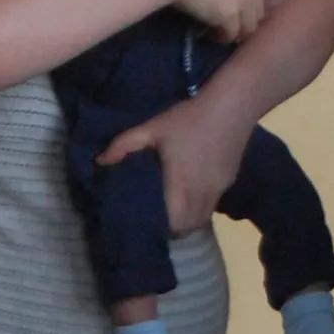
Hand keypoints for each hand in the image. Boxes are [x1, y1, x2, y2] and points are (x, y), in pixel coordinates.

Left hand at [96, 90, 256, 235]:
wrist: (233, 105)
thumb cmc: (189, 118)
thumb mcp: (152, 128)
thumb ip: (123, 145)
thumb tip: (100, 162)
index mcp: (182, 185)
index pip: (175, 224)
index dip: (161, 228)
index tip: (145, 222)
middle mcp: (203, 193)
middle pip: (189, 227)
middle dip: (173, 229)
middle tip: (155, 218)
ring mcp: (220, 189)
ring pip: (203, 219)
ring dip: (187, 220)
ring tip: (171, 210)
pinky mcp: (230, 181)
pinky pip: (212, 206)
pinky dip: (199, 208)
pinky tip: (189, 194)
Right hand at [160, 0, 278, 43]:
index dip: (250, 0)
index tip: (237, 6)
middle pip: (259, 9)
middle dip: (246, 19)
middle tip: (230, 24)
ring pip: (250, 25)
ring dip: (236, 31)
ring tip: (220, 32)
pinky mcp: (231, 15)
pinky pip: (232, 34)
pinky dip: (222, 37)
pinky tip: (211, 34)